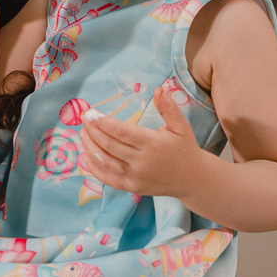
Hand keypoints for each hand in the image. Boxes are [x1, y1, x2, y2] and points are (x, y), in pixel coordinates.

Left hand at [78, 86, 207, 198]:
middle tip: (84, 118)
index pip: (121, 132)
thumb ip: (169, 108)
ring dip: (90, 147)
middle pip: (110, 145)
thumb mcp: (181, 126)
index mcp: (153, 143)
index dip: (103, 122)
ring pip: (106, 162)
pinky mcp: (133, 188)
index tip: (90, 112)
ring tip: (82, 133)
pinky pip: (109, 180)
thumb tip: (159, 89)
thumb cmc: (185, 148)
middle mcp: (143, 161)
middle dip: (93, 130)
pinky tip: (86, 157)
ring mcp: (136, 177)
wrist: (193, 179)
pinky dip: (94, 169)